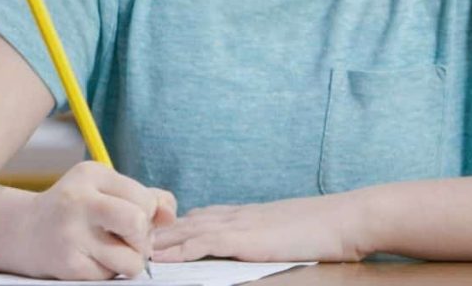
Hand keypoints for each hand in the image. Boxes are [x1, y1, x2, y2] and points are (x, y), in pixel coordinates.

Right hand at [12, 161, 176, 279]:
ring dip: (130, 261)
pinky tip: (92, 259)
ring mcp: (71, 234)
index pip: (145, 198)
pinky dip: (109, 272)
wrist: (24, 231)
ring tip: (114, 252)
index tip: (134, 218)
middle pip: (138, 221)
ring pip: (131, 259)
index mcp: (93, 174)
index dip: (149, 214)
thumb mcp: (105, 190)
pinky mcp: (68, 265)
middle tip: (131, 240)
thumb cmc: (77, 209)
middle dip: (143, 237)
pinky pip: (110, 277)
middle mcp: (80, 200)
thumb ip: (145, 197)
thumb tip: (170, 216)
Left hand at [152, 195, 366, 263]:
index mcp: (244, 213)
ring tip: (132, 247)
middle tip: (128, 237)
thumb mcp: (284, 231)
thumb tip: (253, 247)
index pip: (199, 217)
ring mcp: (238, 225)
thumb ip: (262, 236)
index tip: (152, 233)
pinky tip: (160, 257)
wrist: (343, 219)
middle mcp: (235, 214)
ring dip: (158, 241)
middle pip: (185, 222)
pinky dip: (178, 250)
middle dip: (157, 232)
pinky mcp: (243, 239)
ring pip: (186, 231)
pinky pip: (202, 243)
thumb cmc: (322, 229)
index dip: (174, 226)